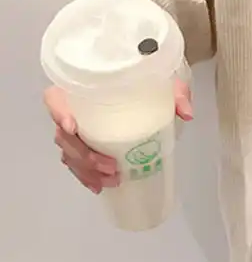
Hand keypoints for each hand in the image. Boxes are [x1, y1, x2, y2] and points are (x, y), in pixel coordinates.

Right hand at [45, 80, 192, 194]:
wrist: (149, 79)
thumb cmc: (150, 76)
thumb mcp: (166, 79)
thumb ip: (176, 92)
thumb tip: (186, 113)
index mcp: (86, 86)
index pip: (56, 97)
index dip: (58, 112)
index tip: (73, 127)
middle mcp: (75, 106)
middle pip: (63, 134)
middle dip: (83, 155)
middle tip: (110, 166)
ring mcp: (78, 125)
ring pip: (68, 151)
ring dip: (85, 169)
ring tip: (110, 180)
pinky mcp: (86, 141)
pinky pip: (76, 160)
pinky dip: (85, 175)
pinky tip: (99, 185)